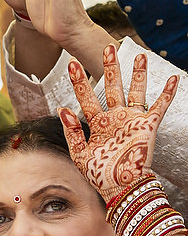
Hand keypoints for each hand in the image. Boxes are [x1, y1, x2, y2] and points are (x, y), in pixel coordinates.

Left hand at [60, 45, 176, 201]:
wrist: (120, 187)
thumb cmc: (98, 174)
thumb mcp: (78, 153)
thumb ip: (71, 131)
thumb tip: (62, 109)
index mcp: (96, 123)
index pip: (86, 96)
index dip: (80, 81)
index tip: (72, 63)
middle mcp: (114, 118)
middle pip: (111, 87)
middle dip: (109, 68)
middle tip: (107, 48)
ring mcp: (131, 120)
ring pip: (135, 91)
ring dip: (137, 74)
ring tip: (138, 54)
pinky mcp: (148, 126)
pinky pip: (159, 106)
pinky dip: (166, 93)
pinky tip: (174, 79)